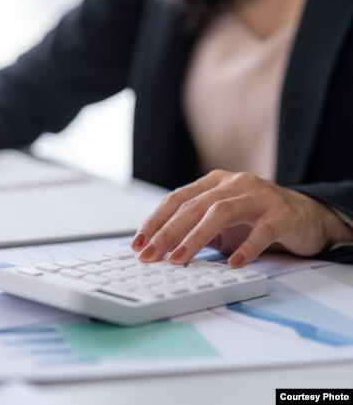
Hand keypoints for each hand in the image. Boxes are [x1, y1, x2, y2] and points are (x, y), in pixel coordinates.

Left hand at [131, 170, 352, 267]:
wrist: (308, 216)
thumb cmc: (256, 219)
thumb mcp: (220, 223)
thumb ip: (194, 229)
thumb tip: (158, 250)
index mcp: (214, 183)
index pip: (176, 199)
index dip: (155, 221)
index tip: (138, 243)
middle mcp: (234, 184)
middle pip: (193, 206)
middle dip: (167, 232)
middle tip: (150, 255)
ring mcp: (259, 197)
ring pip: (221, 213)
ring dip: (196, 237)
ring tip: (179, 259)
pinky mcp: (282, 215)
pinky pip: (261, 231)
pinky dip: (245, 248)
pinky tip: (233, 264)